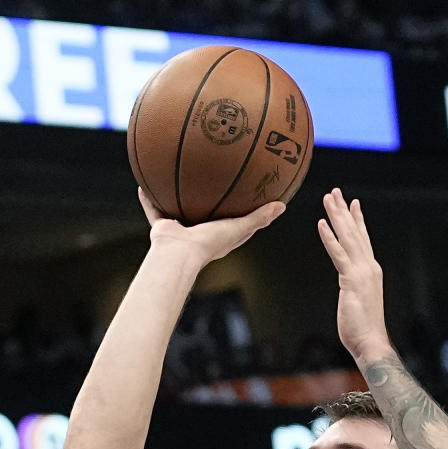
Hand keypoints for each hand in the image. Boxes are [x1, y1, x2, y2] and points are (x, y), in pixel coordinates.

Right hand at [138, 188, 284, 266]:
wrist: (180, 253)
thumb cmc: (211, 243)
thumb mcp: (239, 227)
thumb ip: (259, 217)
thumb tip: (282, 205)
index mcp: (220, 237)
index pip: (235, 224)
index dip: (242, 213)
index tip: (247, 199)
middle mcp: (200, 233)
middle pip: (206, 214)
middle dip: (208, 201)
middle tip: (211, 180)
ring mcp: (181, 230)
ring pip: (178, 210)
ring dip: (176, 196)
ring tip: (176, 176)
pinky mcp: (163, 228)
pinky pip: (154, 210)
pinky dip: (149, 200)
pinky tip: (144, 183)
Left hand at [317, 187, 390, 366]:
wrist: (372, 343)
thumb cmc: (364, 329)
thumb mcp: (359, 302)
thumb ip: (354, 289)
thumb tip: (349, 288)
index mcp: (371, 272)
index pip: (363, 241)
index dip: (357, 220)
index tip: (352, 203)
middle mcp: (369, 268)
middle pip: (355, 233)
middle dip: (344, 211)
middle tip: (335, 192)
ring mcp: (362, 273)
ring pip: (347, 238)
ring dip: (336, 216)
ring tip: (328, 198)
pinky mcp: (352, 281)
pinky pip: (338, 255)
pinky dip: (330, 238)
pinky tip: (321, 224)